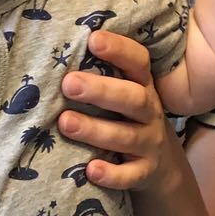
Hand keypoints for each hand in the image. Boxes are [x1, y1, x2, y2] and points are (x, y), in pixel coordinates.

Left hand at [58, 30, 168, 190]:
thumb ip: (101, 74)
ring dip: (94, 129)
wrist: (162, 165)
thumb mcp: (124, 93)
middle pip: (132, 98)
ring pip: (126, 136)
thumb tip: (52, 49)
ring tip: (65, 122)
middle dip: (100, 91)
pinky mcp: (145, 173)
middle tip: (68, 84)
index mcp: (143, 86)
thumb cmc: (127, 118)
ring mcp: (149, 144)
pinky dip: (112, 174)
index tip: (93, 39)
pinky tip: (91, 170)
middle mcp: (150, 112)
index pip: (138, 62)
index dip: (120, 50)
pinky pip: (130, 176)